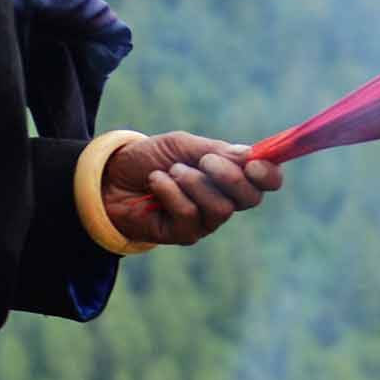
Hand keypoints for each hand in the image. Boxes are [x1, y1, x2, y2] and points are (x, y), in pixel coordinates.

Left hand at [101, 131, 280, 247]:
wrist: (111, 178)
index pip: (266, 181)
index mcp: (231, 176)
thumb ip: (216, 150)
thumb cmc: (150, 159)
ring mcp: (205, 221)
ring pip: (221, 209)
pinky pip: (190, 215)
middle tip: (204, 162)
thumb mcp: (182, 145)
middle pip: (251, 199)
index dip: (268, 174)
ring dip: (193, 183)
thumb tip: (250, 155)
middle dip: (230, 178)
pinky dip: (171, 192)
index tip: (253, 164)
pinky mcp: (184, 234)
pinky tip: (155, 182)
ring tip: (170, 171)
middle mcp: (224, 200)